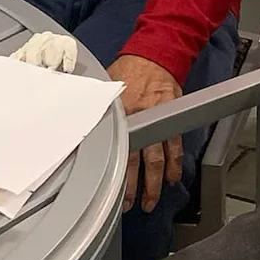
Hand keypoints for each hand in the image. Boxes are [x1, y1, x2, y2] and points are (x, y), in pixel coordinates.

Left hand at [108, 54, 182, 212]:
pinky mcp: (173, 119)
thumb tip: (84, 122)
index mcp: (122, 115)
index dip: (118, 177)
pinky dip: (175, 164)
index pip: (119, 154)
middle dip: (137, 188)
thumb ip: (102, 108)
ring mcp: (159, 122)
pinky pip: (175, 147)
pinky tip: (173, 178)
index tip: (114, 194)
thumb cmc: (129, 69)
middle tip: (134, 206)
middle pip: (139, 163)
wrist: (157, 54)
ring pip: (159, 160)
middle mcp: (141, 122)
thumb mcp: (108, 87)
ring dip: (157, 183)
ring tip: (153, 200)